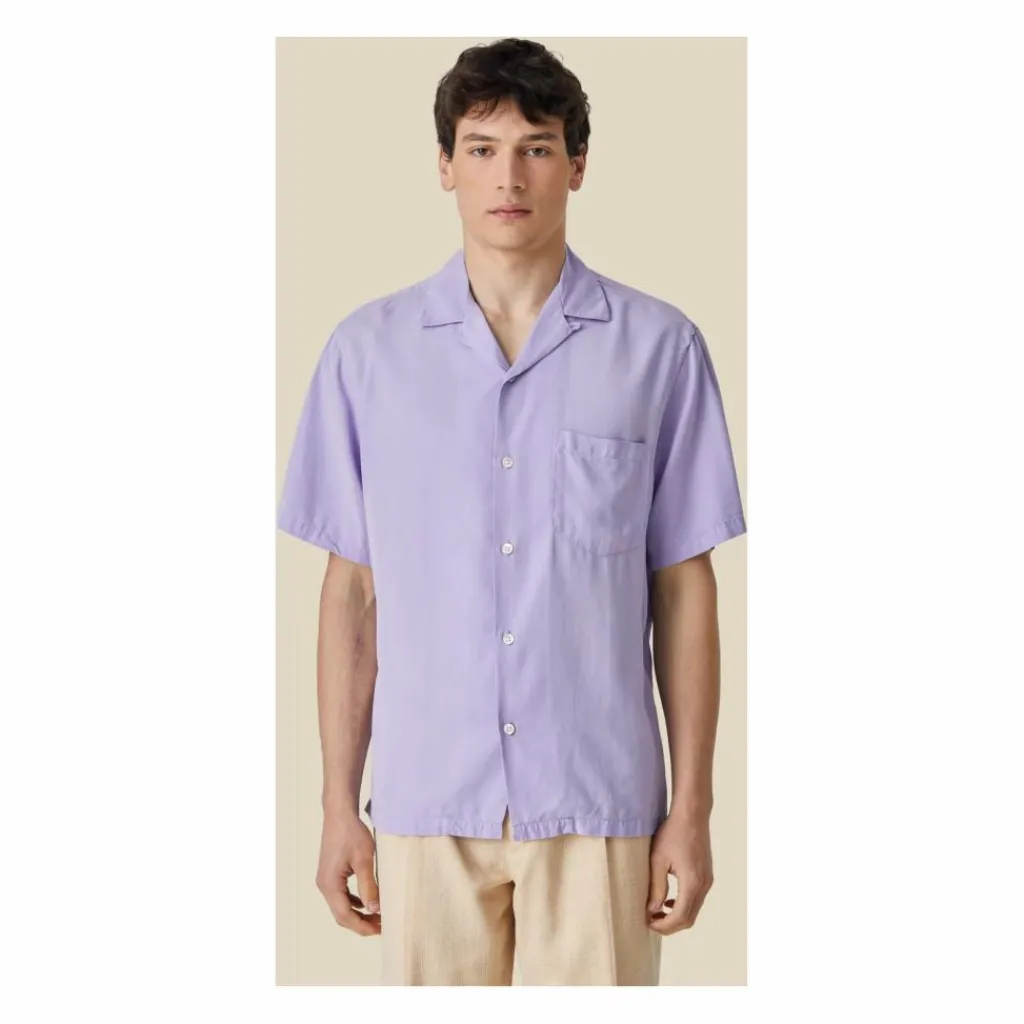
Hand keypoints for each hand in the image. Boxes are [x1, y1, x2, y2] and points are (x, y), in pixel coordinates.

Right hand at [316, 808, 380, 935]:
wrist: (339, 814)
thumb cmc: (351, 833)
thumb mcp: (364, 860)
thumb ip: (369, 886)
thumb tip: (375, 909)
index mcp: (329, 884)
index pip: (345, 915)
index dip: (363, 926)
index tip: (381, 930)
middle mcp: (324, 885)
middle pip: (341, 915)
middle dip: (361, 923)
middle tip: (382, 925)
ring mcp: (325, 880)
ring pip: (341, 906)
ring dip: (358, 914)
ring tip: (378, 916)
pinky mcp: (330, 874)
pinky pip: (341, 896)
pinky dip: (354, 902)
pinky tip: (368, 901)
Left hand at [646, 809, 713, 933]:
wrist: (692, 815)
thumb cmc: (672, 833)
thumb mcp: (658, 859)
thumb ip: (656, 887)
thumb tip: (652, 909)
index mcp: (692, 883)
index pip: (680, 917)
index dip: (663, 925)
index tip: (647, 922)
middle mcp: (704, 885)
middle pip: (689, 919)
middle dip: (669, 925)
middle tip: (650, 920)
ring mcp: (708, 881)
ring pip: (693, 910)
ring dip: (676, 916)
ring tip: (655, 911)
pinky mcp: (707, 876)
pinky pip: (696, 899)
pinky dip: (683, 906)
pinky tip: (668, 900)